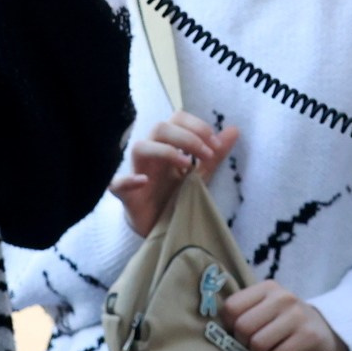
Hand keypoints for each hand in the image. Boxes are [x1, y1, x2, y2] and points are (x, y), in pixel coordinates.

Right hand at [111, 112, 239, 237]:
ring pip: (139, 147)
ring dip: (165, 151)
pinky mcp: (127, 196)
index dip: (197, 126)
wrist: (162, 230)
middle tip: (207, 154)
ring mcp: (137, 173)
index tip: (216, 144)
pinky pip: (116, 184)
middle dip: (187, 136)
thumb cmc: (177, 198)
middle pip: (160, 128)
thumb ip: (215, 154)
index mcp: (169, 147)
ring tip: (187, 165)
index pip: (177, 120)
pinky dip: (128, 180)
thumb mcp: (201, 176)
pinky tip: (143, 181)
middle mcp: (152, 156)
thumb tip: (234, 130)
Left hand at [218, 281, 346, 350]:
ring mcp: (297, 315)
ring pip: (258, 344)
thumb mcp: (268, 307)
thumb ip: (245, 310)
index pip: (231, 307)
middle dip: (243, 343)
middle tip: (251, 346)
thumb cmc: (287, 320)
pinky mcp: (309, 336)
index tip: (238, 332)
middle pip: (243, 327)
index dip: (229, 325)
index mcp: (267, 288)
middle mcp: (283, 297)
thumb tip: (215, 329)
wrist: (328, 329)